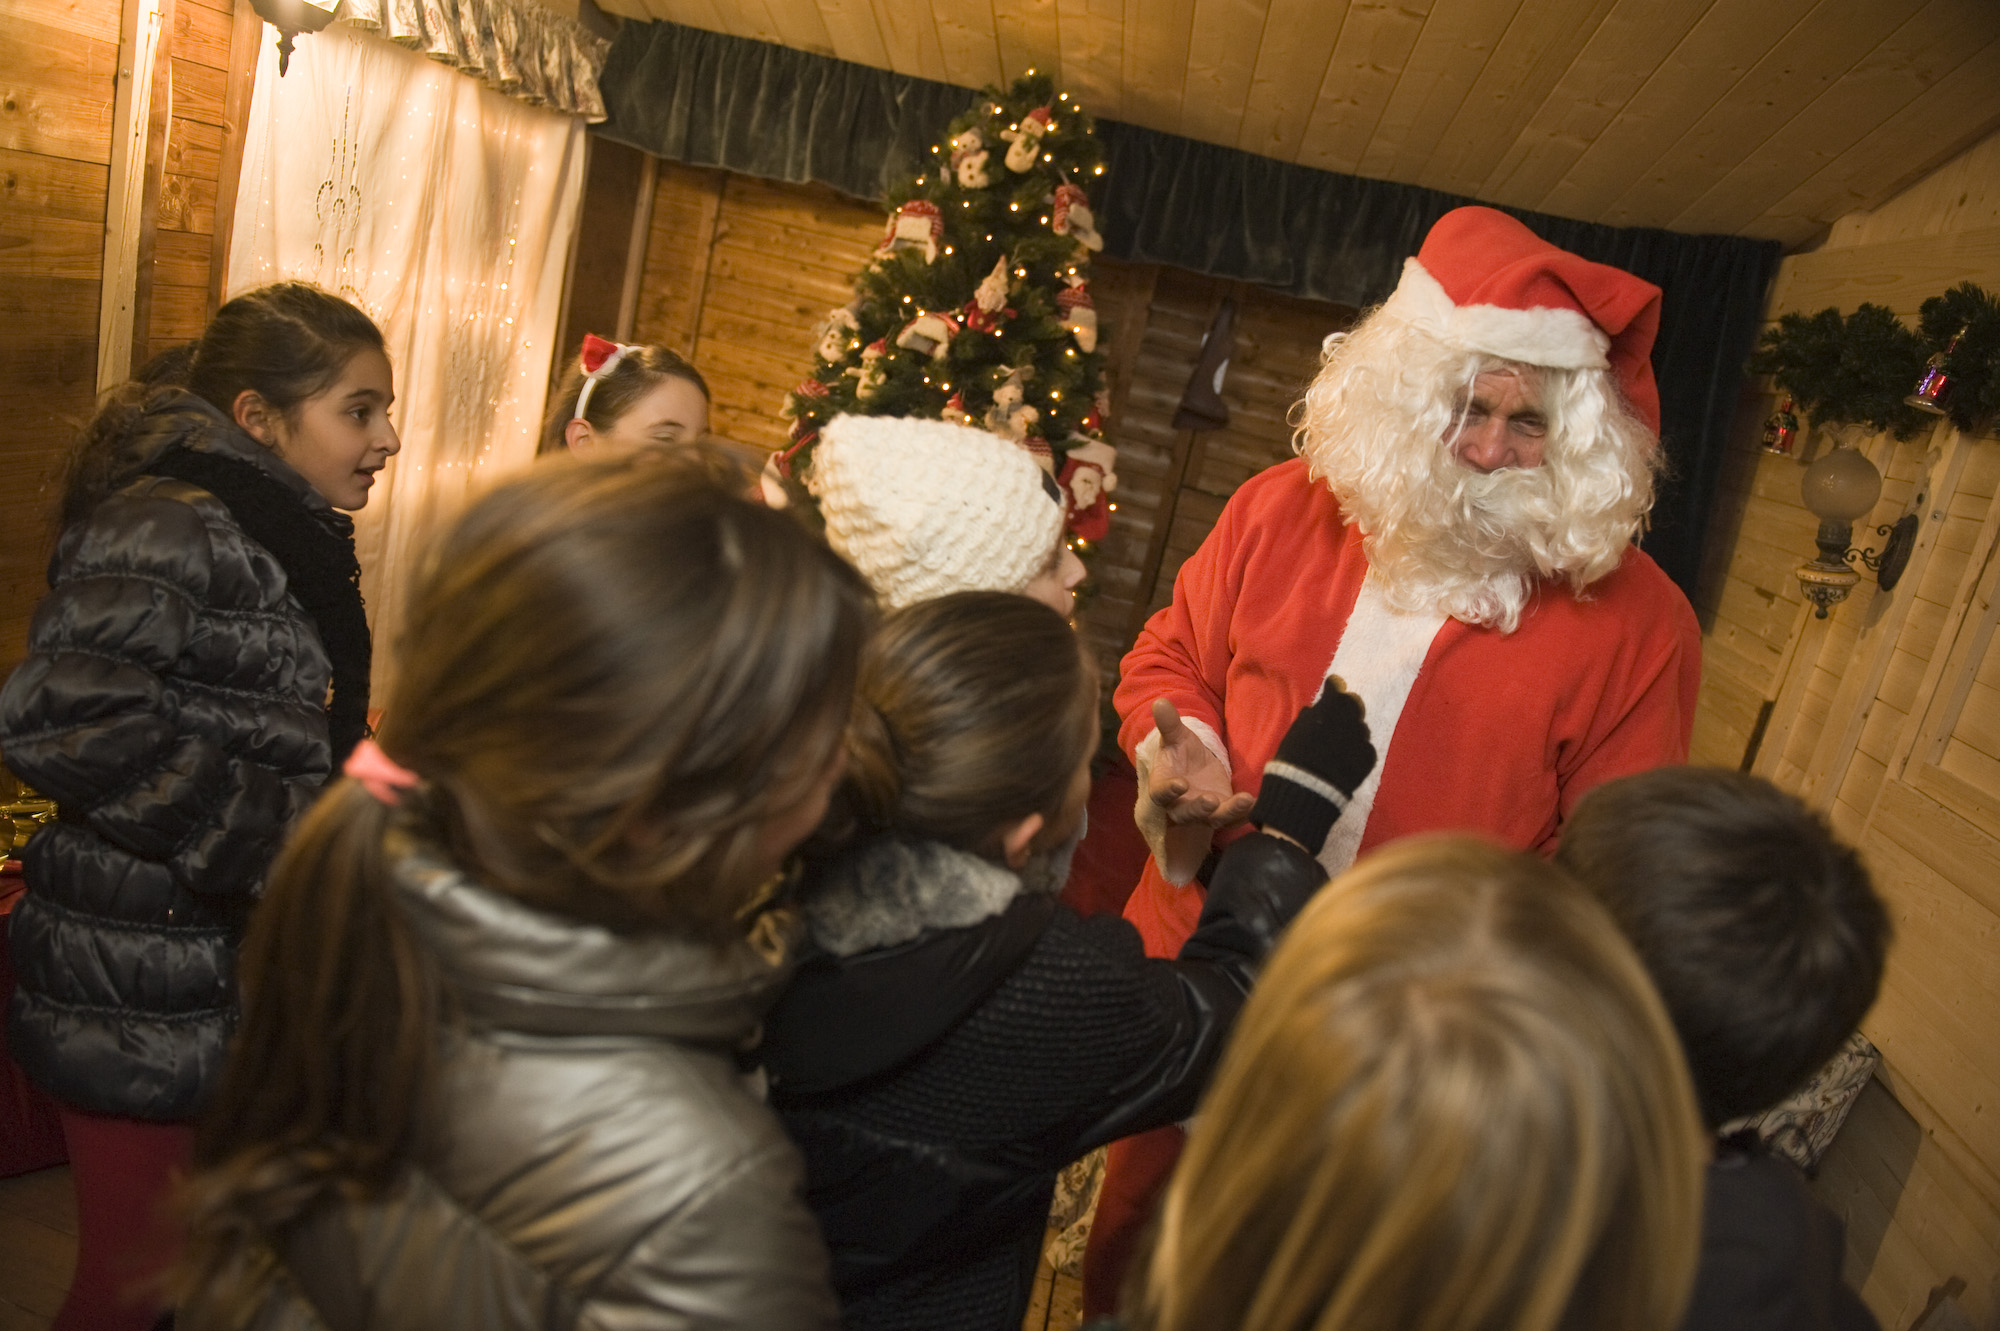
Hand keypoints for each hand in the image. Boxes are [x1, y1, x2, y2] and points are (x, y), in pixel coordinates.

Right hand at [1146, 698, 1252, 828]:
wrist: (1197, 769)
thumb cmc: (1182, 753)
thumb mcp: (1177, 737)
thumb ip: (1169, 724)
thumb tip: (1160, 702)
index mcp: (1163, 786)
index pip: (1161, 793)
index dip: (1169, 790)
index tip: (1180, 784)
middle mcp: (1181, 805)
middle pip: (1186, 813)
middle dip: (1199, 808)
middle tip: (1211, 800)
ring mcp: (1203, 814)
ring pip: (1213, 819)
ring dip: (1228, 812)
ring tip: (1244, 800)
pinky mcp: (1224, 814)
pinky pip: (1234, 818)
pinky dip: (1245, 813)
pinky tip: (1257, 801)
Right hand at [1250, 677, 1376, 853]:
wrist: (1307, 795)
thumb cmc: (1292, 764)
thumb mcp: (1294, 736)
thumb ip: (1309, 719)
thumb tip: (1316, 708)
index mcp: (1327, 712)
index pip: (1337, 691)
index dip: (1335, 688)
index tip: (1333, 686)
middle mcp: (1348, 722)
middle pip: (1354, 706)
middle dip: (1347, 708)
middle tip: (1339, 715)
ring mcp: (1361, 741)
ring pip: (1362, 727)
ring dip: (1354, 729)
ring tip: (1342, 741)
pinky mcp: (1368, 760)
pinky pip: (1368, 748)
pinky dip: (1360, 749)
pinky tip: (1349, 757)